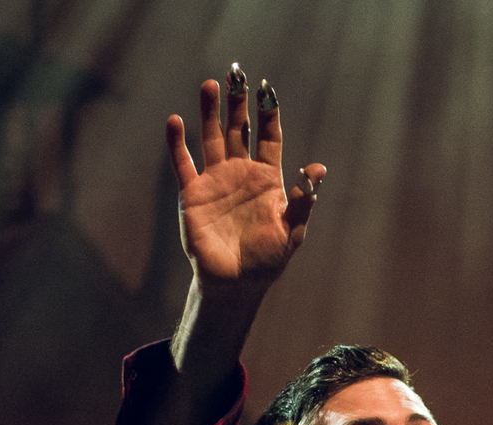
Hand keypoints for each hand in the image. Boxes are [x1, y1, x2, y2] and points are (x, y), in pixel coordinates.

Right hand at [166, 67, 323, 290]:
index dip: (268, 114)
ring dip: (209, 112)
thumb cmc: (267, 259)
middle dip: (238, 103)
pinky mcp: (193, 194)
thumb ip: (302, 199)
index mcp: (267, 179)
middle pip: (239, 129)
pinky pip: (183, 163)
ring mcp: (215, 181)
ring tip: (209, 85)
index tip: (267, 90)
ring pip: (212, 138)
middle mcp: (240, 173)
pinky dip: (177, 143)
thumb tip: (317, 169)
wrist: (236, 283)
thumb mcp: (291, 230)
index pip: (269, 138)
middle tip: (235, 73)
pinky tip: (175, 121)